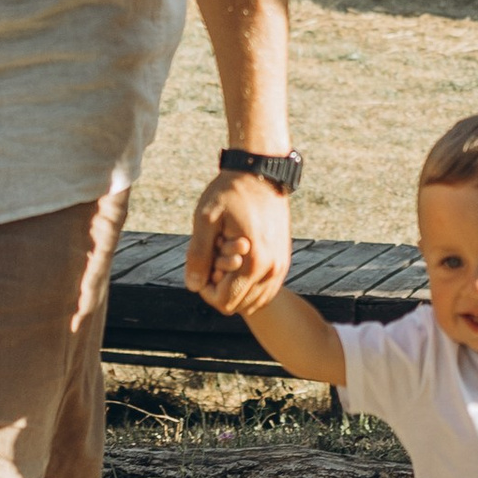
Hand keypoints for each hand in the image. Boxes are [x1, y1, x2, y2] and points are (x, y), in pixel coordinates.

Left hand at [187, 172, 290, 321]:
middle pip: (239, 305)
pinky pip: (266, 289)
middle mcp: (272, 270)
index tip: (203, 264)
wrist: (261, 172)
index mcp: (254, 264)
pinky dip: (249, 284)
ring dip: (235, 286)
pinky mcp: (283, 260)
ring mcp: (281, 266)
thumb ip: (199, 255)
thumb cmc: (230, 192)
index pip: (225, 303)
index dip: (206, 291)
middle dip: (221, 288)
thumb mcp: (206, 219)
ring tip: (226, 257)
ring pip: (254, 300)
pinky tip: (237, 260)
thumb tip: (193, 286)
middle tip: (214, 258)